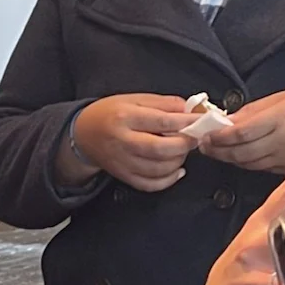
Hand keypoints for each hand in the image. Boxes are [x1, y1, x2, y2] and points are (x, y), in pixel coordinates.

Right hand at [59, 93, 196, 193]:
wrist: (84, 133)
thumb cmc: (110, 113)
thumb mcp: (134, 99)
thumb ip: (163, 104)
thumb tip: (189, 110)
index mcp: (125, 116)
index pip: (162, 121)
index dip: (186, 122)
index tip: (200, 121)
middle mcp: (122, 141)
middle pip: (160, 149)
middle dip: (184, 144)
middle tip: (194, 138)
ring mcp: (122, 162)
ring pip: (158, 169)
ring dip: (178, 161)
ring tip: (182, 151)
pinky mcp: (123, 176)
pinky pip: (150, 184)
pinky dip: (168, 180)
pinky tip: (176, 170)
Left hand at [205, 87, 284, 174]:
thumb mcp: (284, 97)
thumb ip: (253, 111)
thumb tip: (227, 119)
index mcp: (280, 119)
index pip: (240, 132)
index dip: (218, 136)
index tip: (204, 133)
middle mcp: (282, 142)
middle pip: (240, 152)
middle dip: (218, 150)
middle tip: (202, 144)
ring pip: (248, 164)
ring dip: (228, 158)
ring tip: (214, 150)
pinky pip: (262, 168)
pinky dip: (246, 163)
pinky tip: (237, 156)